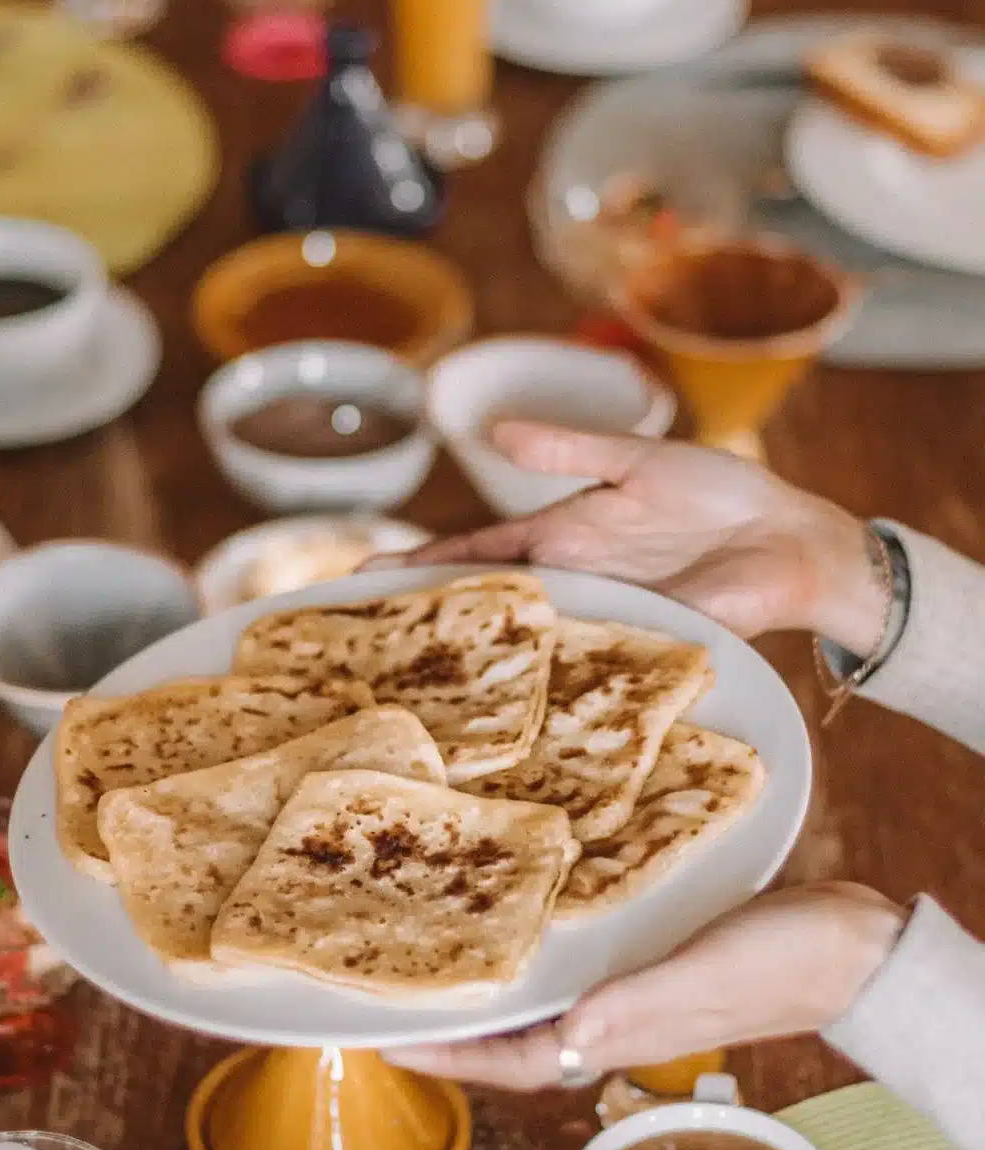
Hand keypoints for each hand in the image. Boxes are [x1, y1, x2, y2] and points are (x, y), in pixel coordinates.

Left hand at [388, 884, 906, 1090]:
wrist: (852, 943)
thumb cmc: (779, 962)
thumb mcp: (698, 979)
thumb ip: (631, 1005)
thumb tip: (564, 1031)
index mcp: (612, 1034)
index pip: (506, 1061)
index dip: (444, 1056)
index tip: (381, 1041)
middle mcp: (610, 1017)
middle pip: (510, 1032)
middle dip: (450, 1018)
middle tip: (386, 988)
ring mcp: (629, 986)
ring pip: (537, 993)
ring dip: (487, 978)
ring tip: (432, 947)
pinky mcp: (649, 950)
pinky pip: (575, 954)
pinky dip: (538, 938)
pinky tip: (521, 904)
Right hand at [402, 424, 888, 649]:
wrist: (792, 543)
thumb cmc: (721, 495)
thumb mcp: (636, 461)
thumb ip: (569, 450)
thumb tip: (495, 432)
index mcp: (561, 537)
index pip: (475, 555)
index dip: (420, 566)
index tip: (360, 581)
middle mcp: (570, 589)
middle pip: (486, 611)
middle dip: (427, 627)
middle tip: (357, 649)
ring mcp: (600, 626)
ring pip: (523, 652)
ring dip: (474, 670)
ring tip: (408, 689)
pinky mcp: (637, 653)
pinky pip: (580, 676)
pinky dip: (541, 694)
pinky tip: (500, 717)